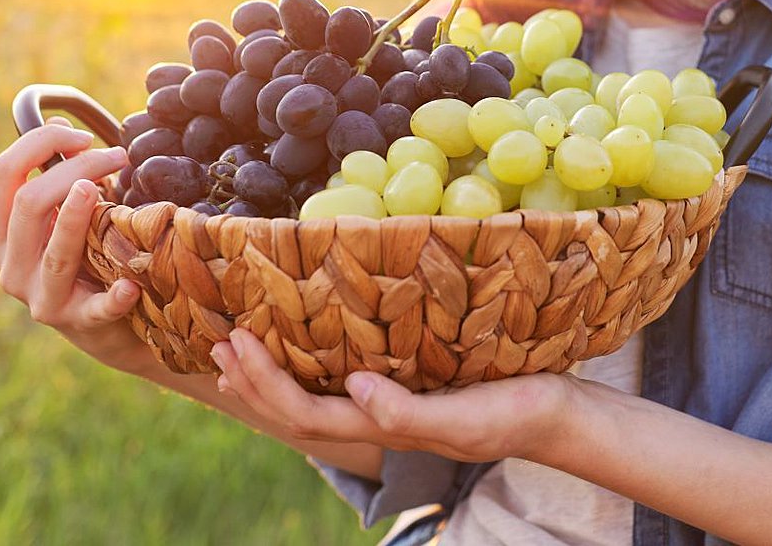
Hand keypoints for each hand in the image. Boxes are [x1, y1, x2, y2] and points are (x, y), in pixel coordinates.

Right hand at [0, 117, 153, 373]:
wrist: (108, 328)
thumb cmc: (87, 257)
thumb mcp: (63, 218)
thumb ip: (59, 177)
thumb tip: (64, 124)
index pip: (4, 173)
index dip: (40, 142)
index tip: (81, 134)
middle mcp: (9, 265)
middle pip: (29, 204)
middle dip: (74, 169)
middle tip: (116, 156)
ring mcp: (40, 297)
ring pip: (56, 251)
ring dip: (79, 216)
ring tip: (98, 190)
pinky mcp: (77, 323)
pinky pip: (96, 308)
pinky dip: (114, 296)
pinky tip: (130, 286)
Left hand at [210, 328, 573, 463]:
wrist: (555, 415)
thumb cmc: (516, 411)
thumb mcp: (465, 418)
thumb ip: (407, 412)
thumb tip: (352, 389)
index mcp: (384, 429)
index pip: (307, 414)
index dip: (265, 383)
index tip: (235, 342)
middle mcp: (376, 421)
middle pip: (297, 413)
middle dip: (252, 383)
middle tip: (216, 344)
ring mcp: (388, 408)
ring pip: (311, 402)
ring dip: (269, 380)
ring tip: (235, 350)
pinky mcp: (404, 389)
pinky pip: (337, 384)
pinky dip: (303, 369)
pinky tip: (296, 346)